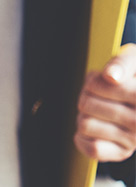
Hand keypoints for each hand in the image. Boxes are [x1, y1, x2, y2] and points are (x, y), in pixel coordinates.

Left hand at [75, 44, 135, 161]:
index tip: (106, 82)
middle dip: (86, 97)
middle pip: (85, 104)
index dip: (93, 81)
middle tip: (100, 98)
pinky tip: (95, 129)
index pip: (96, 86)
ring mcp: (134, 139)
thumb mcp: (133, 60)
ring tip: (99, 112)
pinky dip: (83, 138)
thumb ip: (122, 63)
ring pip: (84, 124)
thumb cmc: (133, 78)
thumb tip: (110, 76)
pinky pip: (91, 148)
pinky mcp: (122, 153)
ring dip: (84, 116)